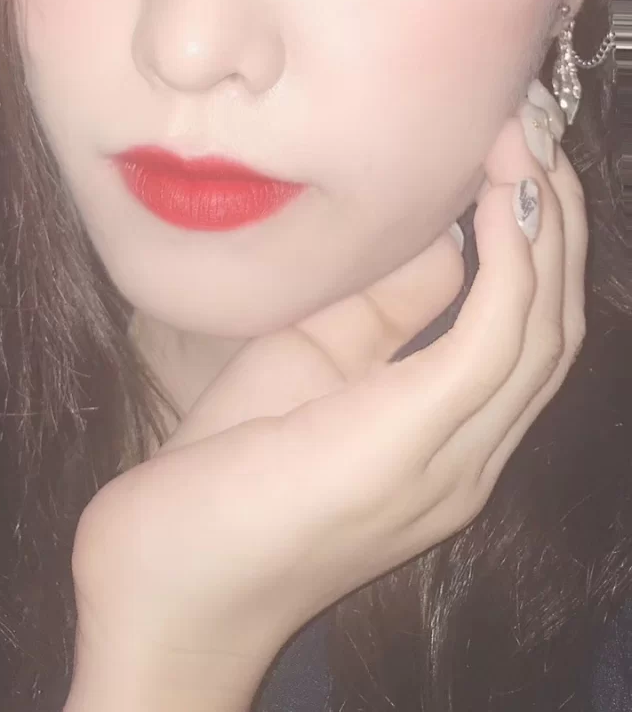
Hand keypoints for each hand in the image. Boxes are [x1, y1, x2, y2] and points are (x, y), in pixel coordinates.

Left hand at [67, 99, 584, 707]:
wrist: (161, 594)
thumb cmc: (224, 479)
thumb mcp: (313, 367)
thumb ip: (384, 313)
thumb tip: (443, 235)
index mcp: (449, 438)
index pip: (530, 329)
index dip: (538, 234)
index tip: (516, 146)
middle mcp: (472, 457)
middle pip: (556, 323)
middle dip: (555, 216)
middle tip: (534, 123)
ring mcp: (450, 461)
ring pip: (543, 327)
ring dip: (544, 221)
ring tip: (525, 137)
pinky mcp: (410, 447)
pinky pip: (494, 339)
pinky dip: (511, 258)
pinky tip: (499, 191)